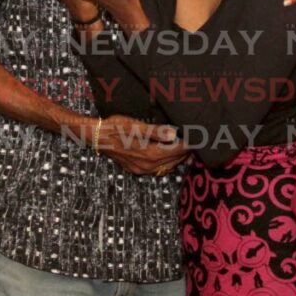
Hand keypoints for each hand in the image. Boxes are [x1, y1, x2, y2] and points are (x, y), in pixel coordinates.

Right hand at [66, 115, 187, 175]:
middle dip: (186, 152)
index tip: (199, 137)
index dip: (189, 144)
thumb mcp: (136, 125)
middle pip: (174, 161)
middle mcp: (147, 165)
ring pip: (167, 167)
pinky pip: (158, 170)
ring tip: (188, 150)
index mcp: (149, 153)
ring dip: (178, 159)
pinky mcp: (136, 170)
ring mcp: (141, 169)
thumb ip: (156, 131)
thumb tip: (174, 134)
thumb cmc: (115, 127)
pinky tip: (170, 157)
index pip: (176, 150)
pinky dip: (167, 164)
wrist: (97, 137)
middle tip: (197, 143)